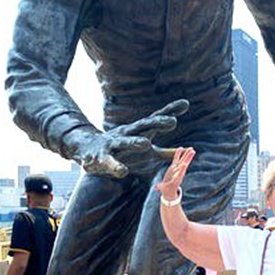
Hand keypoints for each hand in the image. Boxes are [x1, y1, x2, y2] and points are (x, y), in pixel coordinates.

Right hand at [68, 100, 189, 177]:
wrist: (88, 150)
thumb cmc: (124, 150)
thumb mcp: (147, 153)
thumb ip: (166, 152)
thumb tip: (186, 150)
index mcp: (139, 131)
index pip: (156, 119)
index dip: (170, 111)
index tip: (185, 104)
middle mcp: (128, 133)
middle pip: (144, 126)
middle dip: (157, 123)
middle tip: (172, 121)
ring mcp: (114, 144)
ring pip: (126, 142)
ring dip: (135, 142)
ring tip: (146, 144)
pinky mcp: (103, 158)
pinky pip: (110, 162)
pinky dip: (116, 166)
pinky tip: (123, 171)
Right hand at [155, 146, 195, 199]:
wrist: (169, 190)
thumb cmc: (166, 190)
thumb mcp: (163, 189)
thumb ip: (159, 187)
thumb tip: (156, 188)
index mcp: (176, 179)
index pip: (179, 174)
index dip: (181, 169)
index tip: (184, 164)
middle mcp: (178, 173)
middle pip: (183, 164)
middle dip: (188, 158)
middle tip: (193, 152)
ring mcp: (177, 169)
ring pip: (182, 160)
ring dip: (187, 154)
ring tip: (191, 149)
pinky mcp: (174, 167)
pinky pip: (176, 159)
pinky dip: (178, 153)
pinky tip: (180, 148)